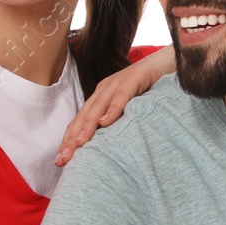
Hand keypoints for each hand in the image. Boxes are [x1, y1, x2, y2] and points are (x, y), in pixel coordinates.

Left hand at [54, 46, 174, 166]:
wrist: (164, 62)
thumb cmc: (146, 88)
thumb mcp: (126, 108)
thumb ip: (114, 122)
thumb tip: (103, 148)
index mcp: (99, 98)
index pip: (79, 122)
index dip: (68, 141)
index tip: (60, 161)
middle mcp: (103, 91)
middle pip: (83, 117)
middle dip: (71, 139)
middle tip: (62, 159)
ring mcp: (116, 84)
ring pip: (97, 107)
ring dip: (86, 126)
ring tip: (79, 144)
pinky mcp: (132, 81)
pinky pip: (121, 97)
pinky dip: (112, 110)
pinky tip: (106, 123)